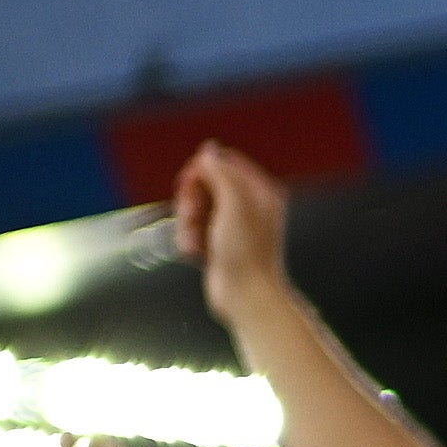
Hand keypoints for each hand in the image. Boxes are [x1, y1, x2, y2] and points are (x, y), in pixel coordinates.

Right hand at [172, 140, 295, 309]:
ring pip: (195, 209)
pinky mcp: (218, 242)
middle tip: (192, 216)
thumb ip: (221, 173)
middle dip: (191, 201)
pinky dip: (189, 240)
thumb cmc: (247, 254)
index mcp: (259, 191)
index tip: (190, 184)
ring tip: (194, 242)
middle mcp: (248, 205)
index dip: (201, 171)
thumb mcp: (235, 204)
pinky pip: (193, 230)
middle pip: (204, 185)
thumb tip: (209, 150)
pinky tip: (195, 253)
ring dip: (187, 225)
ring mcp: (232, 225)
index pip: (223, 162)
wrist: (245, 295)